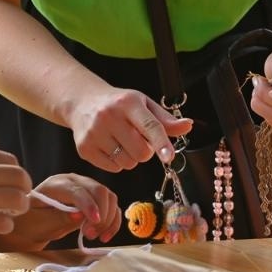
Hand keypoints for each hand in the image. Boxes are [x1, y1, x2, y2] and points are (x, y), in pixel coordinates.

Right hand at [0, 147, 31, 238]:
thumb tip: (5, 175)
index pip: (11, 161)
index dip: (15, 175)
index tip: (9, 185)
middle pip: (20, 177)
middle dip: (24, 190)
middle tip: (19, 200)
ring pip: (18, 199)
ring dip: (20, 208)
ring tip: (11, 213)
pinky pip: (3, 223)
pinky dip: (6, 226)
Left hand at [0, 174, 121, 250]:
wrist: (29, 226)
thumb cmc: (29, 223)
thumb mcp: (38, 223)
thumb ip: (58, 218)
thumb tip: (80, 216)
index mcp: (56, 184)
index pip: (77, 190)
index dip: (88, 205)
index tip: (94, 222)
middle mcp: (74, 181)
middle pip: (98, 190)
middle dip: (101, 214)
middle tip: (90, 235)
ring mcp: (86, 189)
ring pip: (109, 197)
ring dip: (108, 219)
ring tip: (94, 236)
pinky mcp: (94, 200)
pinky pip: (111, 207)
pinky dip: (112, 221)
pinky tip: (105, 236)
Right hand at [67, 86, 191, 172]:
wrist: (83, 102)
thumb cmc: (119, 104)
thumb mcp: (143, 105)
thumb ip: (166, 120)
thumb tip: (188, 126)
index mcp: (128, 103)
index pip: (150, 126)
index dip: (161, 143)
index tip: (169, 156)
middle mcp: (109, 116)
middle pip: (141, 151)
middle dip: (146, 151)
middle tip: (138, 139)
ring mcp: (94, 133)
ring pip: (128, 163)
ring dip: (131, 157)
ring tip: (122, 141)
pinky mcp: (84, 148)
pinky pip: (113, 168)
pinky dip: (117, 162)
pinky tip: (111, 146)